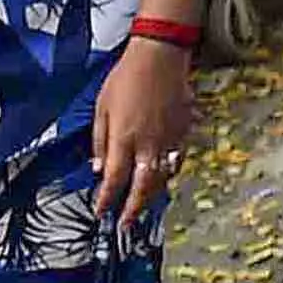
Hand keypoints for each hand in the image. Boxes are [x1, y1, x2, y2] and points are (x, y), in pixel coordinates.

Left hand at [90, 36, 198, 223]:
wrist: (160, 58)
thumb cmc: (125, 79)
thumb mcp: (101, 108)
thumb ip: (100, 141)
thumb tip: (98, 169)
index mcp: (123, 138)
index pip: (114, 179)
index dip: (107, 199)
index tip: (101, 211)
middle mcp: (147, 145)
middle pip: (142, 187)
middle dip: (133, 209)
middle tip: (126, 224)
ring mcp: (169, 140)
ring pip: (162, 177)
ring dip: (152, 195)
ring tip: (143, 205)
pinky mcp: (184, 133)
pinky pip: (177, 160)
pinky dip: (169, 173)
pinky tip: (163, 177)